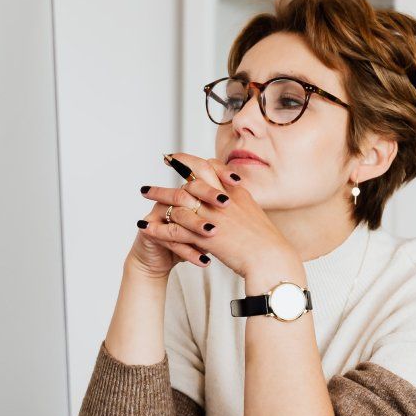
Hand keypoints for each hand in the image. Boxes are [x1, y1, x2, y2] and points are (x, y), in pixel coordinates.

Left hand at [134, 153, 298, 279]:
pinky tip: (145, 227)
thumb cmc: (265, 242)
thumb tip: (230, 194)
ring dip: (159, 195)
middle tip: (161, 161)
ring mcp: (212, 217)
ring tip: (144, 192)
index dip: (192, 159)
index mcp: (234, 192)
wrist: (271, 259)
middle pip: (191, 178)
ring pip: (178, 201)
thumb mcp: (252, 213)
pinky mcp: (204, 236)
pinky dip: (158, 228)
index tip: (177, 156)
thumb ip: (238, 201)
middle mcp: (222, 200)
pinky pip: (174, 230)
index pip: (210, 166)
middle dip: (172, 170)